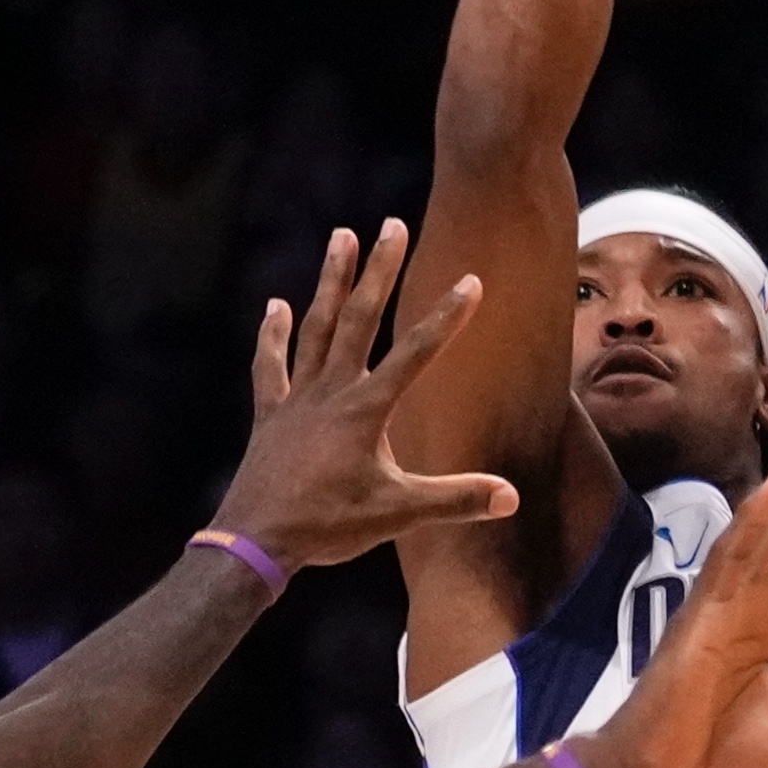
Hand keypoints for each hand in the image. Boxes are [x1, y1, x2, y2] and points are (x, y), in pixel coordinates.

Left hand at [213, 222, 517, 571]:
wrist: (256, 542)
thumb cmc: (328, 527)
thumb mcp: (398, 514)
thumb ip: (456, 500)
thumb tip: (511, 498)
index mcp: (366, 410)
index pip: (416, 353)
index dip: (447, 317)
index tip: (471, 280)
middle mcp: (331, 392)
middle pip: (359, 319)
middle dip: (379, 271)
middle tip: (393, 225)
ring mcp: (297, 399)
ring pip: (317, 327)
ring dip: (332, 281)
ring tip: (342, 235)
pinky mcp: (270, 415)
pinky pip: (271, 365)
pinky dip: (274, 334)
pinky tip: (277, 306)